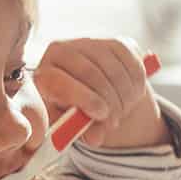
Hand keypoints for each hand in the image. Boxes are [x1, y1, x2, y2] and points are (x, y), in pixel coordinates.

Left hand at [34, 36, 166, 149]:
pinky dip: (136, 82)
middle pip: (90, 73)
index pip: (59, 81)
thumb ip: (81, 131)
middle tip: (114, 121)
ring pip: (114, 69)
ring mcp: (88, 43)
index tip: (101, 114)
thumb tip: (95, 138)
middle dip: (108, 101)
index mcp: (44, 74)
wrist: (89, 91)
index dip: (83, 98)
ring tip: (122, 111)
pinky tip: (132, 96)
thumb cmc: (73, 110)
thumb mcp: (72, 124)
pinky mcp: (112, 41)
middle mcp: (61, 51)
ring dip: (124, 95)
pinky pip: (131, 61)